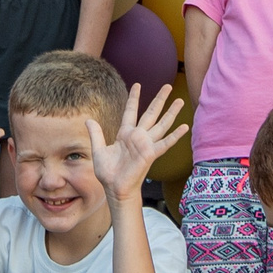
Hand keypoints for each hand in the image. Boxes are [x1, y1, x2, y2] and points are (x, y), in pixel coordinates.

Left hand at [86, 83, 187, 202]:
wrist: (115, 188)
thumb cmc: (108, 172)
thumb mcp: (99, 150)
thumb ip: (96, 134)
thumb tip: (88, 120)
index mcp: (125, 133)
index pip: (131, 111)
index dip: (134, 98)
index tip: (138, 84)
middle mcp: (138, 136)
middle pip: (151, 113)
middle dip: (159, 99)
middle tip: (168, 86)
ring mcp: (146, 144)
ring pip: (161, 124)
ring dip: (171, 113)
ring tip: (180, 101)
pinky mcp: (151, 153)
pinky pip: (165, 143)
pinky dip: (175, 135)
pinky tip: (184, 127)